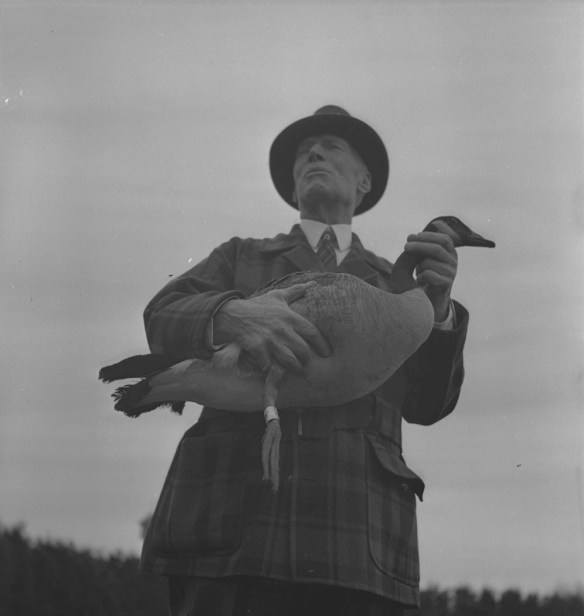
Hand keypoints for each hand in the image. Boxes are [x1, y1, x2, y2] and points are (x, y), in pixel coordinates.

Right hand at [213, 282, 331, 373]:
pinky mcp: (258, 348)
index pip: (312, 332)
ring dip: (295, 368)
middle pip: (303, 350)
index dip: (322, 344)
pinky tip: (272, 369)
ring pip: (289, 360)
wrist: (232, 314)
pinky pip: (269, 364)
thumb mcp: (277, 296)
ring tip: (298, 371)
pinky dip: (271, 369)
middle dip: (307, 360)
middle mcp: (282, 329)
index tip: (327, 353)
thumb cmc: (257, 306)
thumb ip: (296, 291)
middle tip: (309, 364)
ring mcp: (270, 340)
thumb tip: (314, 283)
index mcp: (289, 316)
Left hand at [404, 231, 457, 320]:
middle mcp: (453, 261)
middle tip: (405, 247)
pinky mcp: (446, 284)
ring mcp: (451, 273)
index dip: (427, 236)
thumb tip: (411, 236)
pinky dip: (419, 277)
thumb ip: (420, 247)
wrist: (431, 299)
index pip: (444, 239)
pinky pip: (428, 275)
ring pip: (429, 262)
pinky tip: (420, 282)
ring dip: (419, 267)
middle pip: (437, 248)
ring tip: (419, 273)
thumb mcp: (424, 258)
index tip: (410, 237)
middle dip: (419, 246)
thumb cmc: (426, 275)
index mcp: (450, 252)